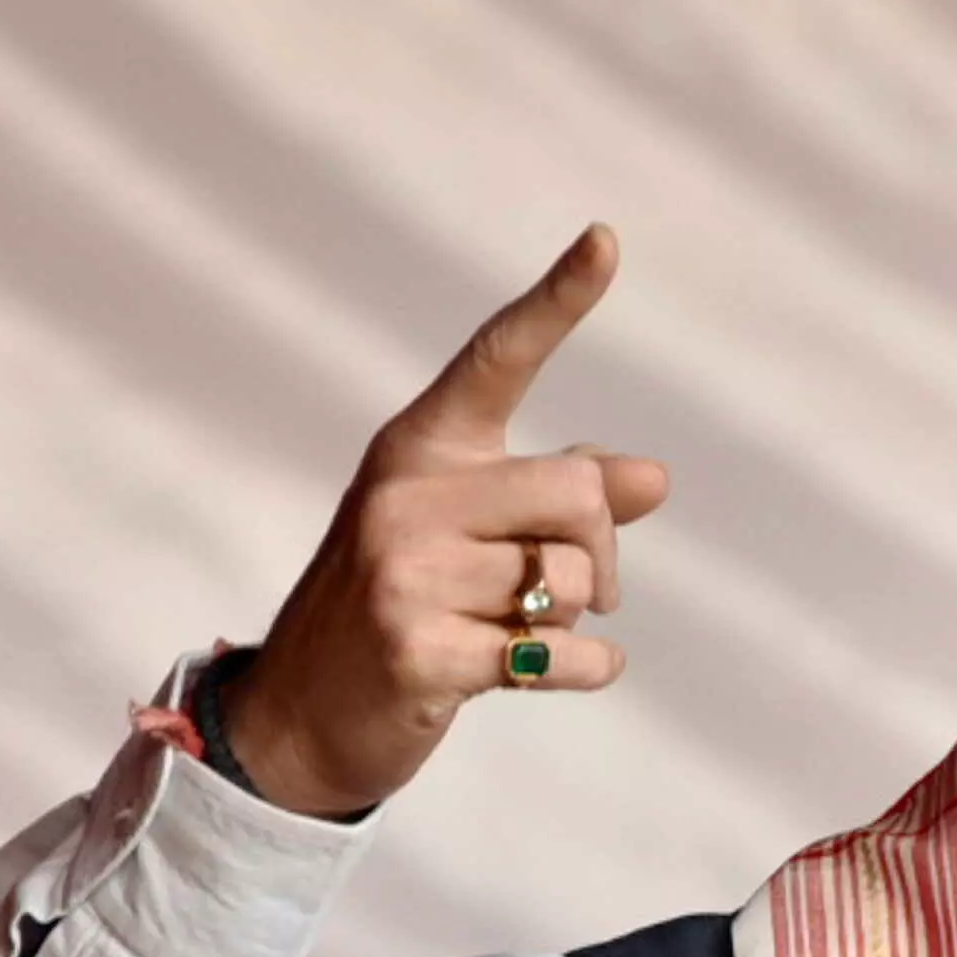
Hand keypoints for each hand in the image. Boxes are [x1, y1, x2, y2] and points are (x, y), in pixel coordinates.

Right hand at [225, 224, 669, 817]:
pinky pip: (563, 657)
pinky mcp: (419, 653)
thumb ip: (559, 501)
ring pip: (576, 583)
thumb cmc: (404, 609)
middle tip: (583, 591)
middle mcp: (407, 495)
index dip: (559, 300)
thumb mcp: (469, 535)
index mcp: (420, 447)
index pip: (499, 358)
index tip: (607, 239)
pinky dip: (583, 672)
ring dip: (580, 620)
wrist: (300, 716)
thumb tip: (655, 477)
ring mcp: (405, 574)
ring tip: (524, 632)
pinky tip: (547, 674)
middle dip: (603, 555)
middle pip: (580, 498)